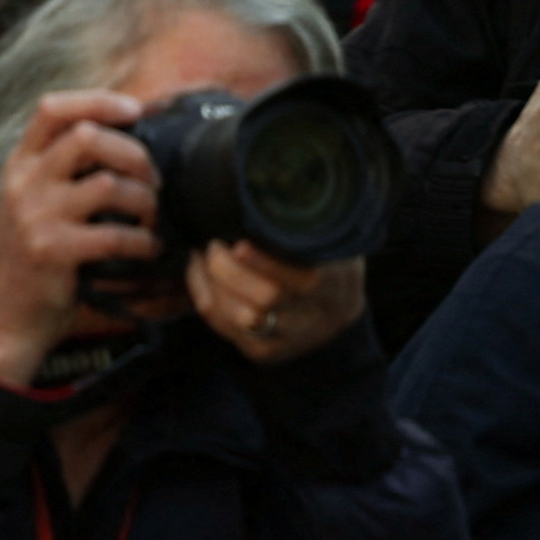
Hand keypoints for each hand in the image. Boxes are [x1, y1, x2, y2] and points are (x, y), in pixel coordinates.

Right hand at [0, 87, 161, 388]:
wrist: (3, 322)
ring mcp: (36, 217)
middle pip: (88, 136)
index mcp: (18, 165)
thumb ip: (59, 172)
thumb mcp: (29, 205)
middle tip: (153, 179)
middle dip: (134, 152)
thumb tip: (119, 139)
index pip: (52, 108)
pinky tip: (147, 249)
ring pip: (109, 184)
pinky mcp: (54, 253)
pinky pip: (115, 235)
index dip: (98, 100)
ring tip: (151, 218)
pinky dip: (142, 242)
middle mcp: (23, 183)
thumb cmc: (28, 262)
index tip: (135, 110)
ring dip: (144, 200)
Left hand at [186, 238, 367, 369]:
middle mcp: (315, 317)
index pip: (305, 281)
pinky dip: (204, 297)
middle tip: (215, 244)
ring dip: (210, 283)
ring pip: (239, 318)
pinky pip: (224, 329)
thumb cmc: (325, 256)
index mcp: (336, 284)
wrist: (338, 308)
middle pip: (266, 299)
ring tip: (204, 255)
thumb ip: (306, 220)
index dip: (266, 263)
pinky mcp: (265, 353)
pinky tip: (201, 273)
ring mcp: (289, 340)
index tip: (240, 243)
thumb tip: (273, 186)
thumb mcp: (327, 235)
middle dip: (228, 270)